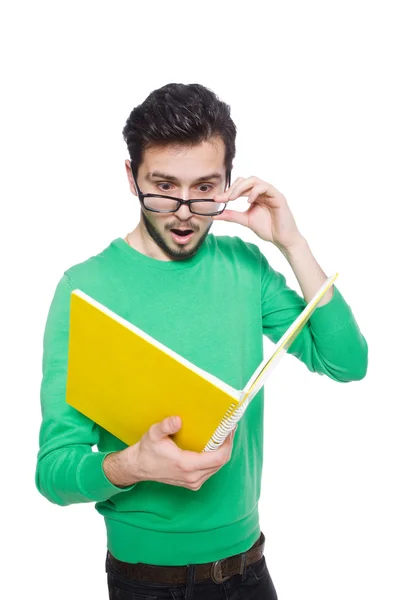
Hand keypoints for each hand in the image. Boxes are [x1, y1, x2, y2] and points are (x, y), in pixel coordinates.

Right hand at [112, 416, 236, 490]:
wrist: (139, 467)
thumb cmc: (147, 450)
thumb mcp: (153, 434)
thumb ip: (165, 427)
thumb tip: (177, 420)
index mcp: (186, 465)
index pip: (218, 458)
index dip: (228, 443)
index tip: (229, 429)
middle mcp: (193, 477)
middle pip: (221, 462)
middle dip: (227, 444)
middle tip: (228, 428)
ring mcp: (193, 482)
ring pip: (217, 467)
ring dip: (222, 451)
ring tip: (223, 434)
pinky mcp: (192, 483)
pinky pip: (211, 471)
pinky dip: (215, 458)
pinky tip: (213, 445)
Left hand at [213, 176, 303, 250]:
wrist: (282, 239)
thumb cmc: (268, 229)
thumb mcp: (245, 220)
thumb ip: (232, 215)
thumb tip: (215, 214)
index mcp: (255, 196)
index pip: (240, 187)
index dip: (227, 191)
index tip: (216, 199)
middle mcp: (263, 191)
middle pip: (246, 180)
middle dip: (232, 188)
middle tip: (223, 198)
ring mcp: (271, 192)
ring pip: (254, 180)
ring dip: (241, 188)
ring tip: (232, 198)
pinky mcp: (278, 196)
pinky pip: (266, 187)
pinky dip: (255, 192)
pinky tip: (248, 201)